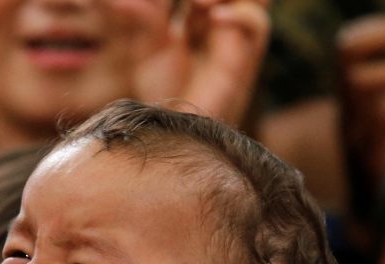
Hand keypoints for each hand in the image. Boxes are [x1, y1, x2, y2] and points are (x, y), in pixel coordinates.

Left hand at [119, 0, 269, 124]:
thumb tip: (128, 1)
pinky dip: (239, 16)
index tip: (162, 4)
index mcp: (197, 18)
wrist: (172, 128)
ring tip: (199, 2)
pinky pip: (256, 25)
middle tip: (192, 0)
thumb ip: (146, 18)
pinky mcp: (244, 60)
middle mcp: (219, 24)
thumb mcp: (148, 47)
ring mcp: (234, 39)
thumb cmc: (159, 93)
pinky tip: (213, 18)